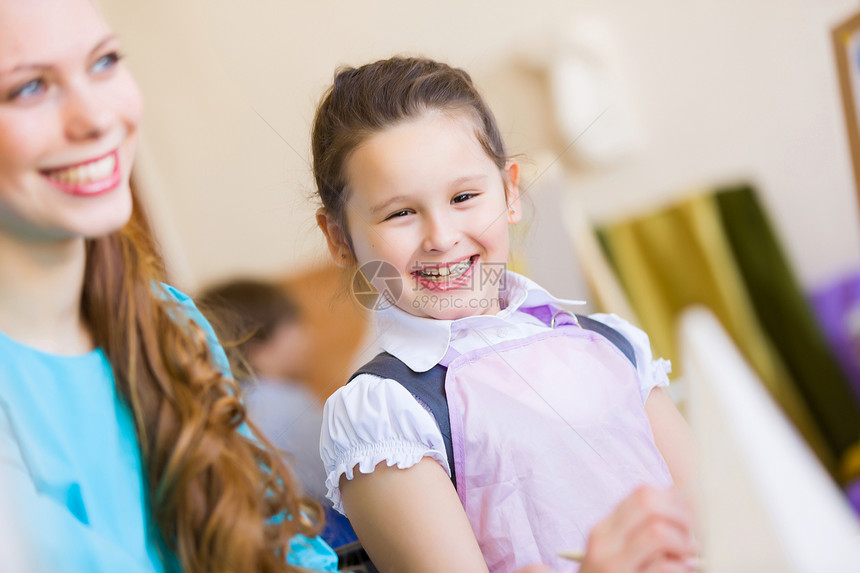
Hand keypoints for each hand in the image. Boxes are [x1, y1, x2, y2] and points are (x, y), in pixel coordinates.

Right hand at [578, 486, 697, 572]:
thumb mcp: (619, 556)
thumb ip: (642, 533)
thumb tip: (680, 502)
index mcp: (604, 530)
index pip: (643, 494)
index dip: (675, 502)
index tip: (689, 521)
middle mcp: (603, 543)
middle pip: (649, 504)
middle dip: (681, 518)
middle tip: (691, 540)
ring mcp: (612, 565)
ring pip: (657, 532)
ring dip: (683, 543)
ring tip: (690, 558)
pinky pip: (664, 567)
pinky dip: (680, 568)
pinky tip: (683, 572)